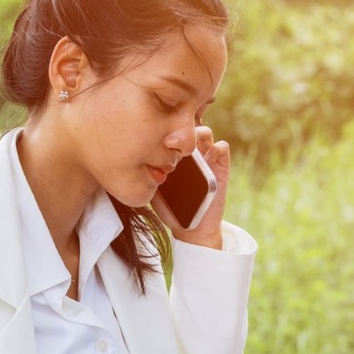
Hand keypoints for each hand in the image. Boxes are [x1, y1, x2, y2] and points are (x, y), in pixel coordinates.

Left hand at [151, 125, 229, 249]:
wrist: (192, 227)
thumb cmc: (172, 209)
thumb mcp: (154, 189)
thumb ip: (147, 174)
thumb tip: (131, 159)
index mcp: (175, 155)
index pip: (171, 131)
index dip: (164, 128)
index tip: (154, 135)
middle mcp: (191, 153)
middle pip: (187, 126)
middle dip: (180, 127)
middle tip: (169, 140)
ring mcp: (207, 158)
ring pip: (205, 132)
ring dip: (199, 133)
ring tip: (189, 147)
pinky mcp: (221, 167)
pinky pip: (222, 147)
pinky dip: (217, 147)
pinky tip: (207, 158)